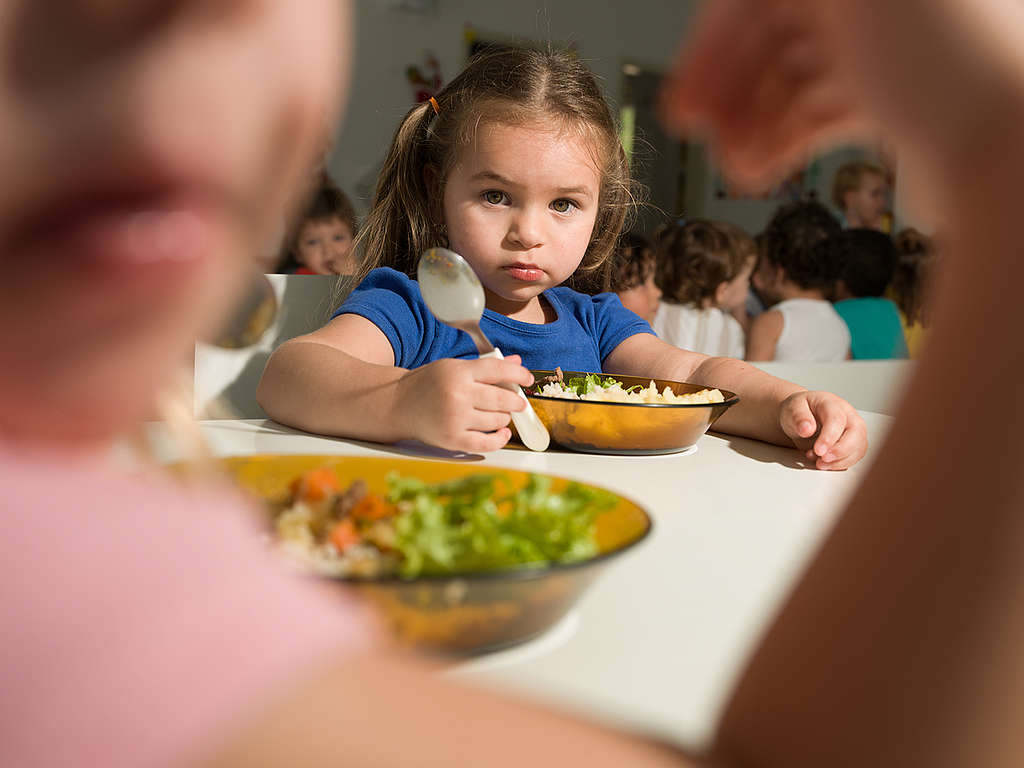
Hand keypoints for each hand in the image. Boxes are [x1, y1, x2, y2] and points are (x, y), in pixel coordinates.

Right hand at [396, 354, 534, 452]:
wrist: (397, 404)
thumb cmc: (427, 384)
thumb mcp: (454, 367)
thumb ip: (486, 366)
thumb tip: (517, 364)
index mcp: (458, 372)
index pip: (498, 370)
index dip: (519, 374)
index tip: (528, 379)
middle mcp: (458, 395)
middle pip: (502, 398)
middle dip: (516, 401)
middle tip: (519, 402)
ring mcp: (455, 419)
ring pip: (497, 420)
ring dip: (505, 418)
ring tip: (502, 414)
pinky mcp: (452, 439)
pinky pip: (486, 443)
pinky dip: (499, 439)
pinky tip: (502, 433)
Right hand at [661, 0, 1023, 193]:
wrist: (1018, 150)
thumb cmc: (958, 57)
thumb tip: (746, 5)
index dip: (714, 43)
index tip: (687, 96)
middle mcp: (877, 4)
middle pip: (773, 33)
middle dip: (729, 89)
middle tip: (695, 135)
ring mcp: (887, 43)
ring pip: (791, 77)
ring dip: (750, 123)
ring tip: (732, 168)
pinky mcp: (896, 94)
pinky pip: (819, 110)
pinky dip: (784, 140)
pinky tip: (759, 168)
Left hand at [779, 390, 866, 469]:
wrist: (800, 418)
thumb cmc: (798, 411)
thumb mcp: (792, 409)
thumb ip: (798, 418)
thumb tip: (807, 429)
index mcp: (832, 403)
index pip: (837, 419)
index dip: (829, 437)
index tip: (818, 450)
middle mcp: (848, 415)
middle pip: (856, 433)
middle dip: (840, 451)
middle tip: (822, 460)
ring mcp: (854, 429)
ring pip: (858, 448)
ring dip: (840, 461)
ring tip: (819, 463)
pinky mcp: (854, 443)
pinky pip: (855, 457)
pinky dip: (840, 464)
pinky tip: (825, 464)